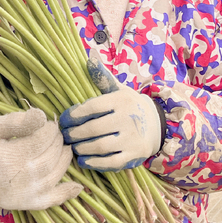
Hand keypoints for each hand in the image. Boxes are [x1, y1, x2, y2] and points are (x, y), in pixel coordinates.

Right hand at [0, 107, 81, 210]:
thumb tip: (42, 115)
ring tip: (60, 148)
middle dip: (57, 141)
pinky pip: (52, 200)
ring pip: (56, 174)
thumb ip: (17, 121)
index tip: (47, 123)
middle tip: (54, 134)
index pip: (43, 139)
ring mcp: (25, 194)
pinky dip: (67, 193)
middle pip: (51, 156)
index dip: (50, 128)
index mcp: (9, 157)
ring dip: (64, 158)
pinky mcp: (27, 204)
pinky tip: (77, 185)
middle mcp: (20, 179)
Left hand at [59, 53, 162, 170]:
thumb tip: (89, 59)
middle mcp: (128, 119)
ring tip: (73, 146)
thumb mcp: (119, 89)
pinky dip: (94, 163)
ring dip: (82, 148)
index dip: (74, 114)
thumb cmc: (129, 106)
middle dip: (74, 133)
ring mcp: (132, 139)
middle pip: (94, 128)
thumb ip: (103, 77)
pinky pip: (111, 163)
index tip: (64, 119)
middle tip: (65, 135)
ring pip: (101, 146)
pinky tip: (83, 160)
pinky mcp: (134, 156)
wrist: (157, 125)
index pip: (92, 107)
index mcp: (121, 100)